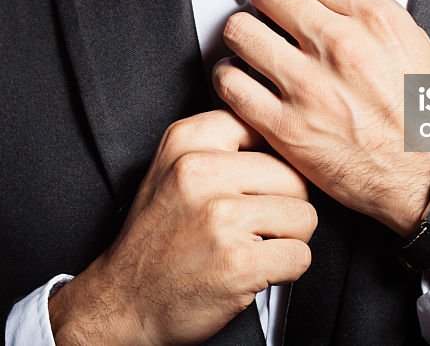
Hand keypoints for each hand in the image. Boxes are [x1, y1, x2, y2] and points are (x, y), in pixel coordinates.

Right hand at [48, 110, 316, 345]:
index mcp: (187, 141)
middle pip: (294, 176)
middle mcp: (201, 171)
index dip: (271, 161)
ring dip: (287, 239)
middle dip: (284, 206)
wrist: (124, 301)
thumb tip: (283, 135)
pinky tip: (252, 269)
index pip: (266, 128)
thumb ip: (223, 144)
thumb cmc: (157, 237)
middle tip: (251, 225)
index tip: (253, 183)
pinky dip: (284, 270)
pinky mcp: (238, 261)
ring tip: (250, 246)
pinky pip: (300, 256)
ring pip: (305, 216)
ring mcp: (220, 216)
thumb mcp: (173, 168)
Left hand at [212, 0, 429, 237]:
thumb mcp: (409, 41)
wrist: (428, 178)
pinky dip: (229, 78)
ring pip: (239, 31)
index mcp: (374, 17)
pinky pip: (230, 83)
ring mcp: (310, 86)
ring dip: (242, 36)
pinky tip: (244, 82)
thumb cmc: (424, 112)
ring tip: (252, 48)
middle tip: (266, 15)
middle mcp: (340, 45)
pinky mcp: (287, 128)